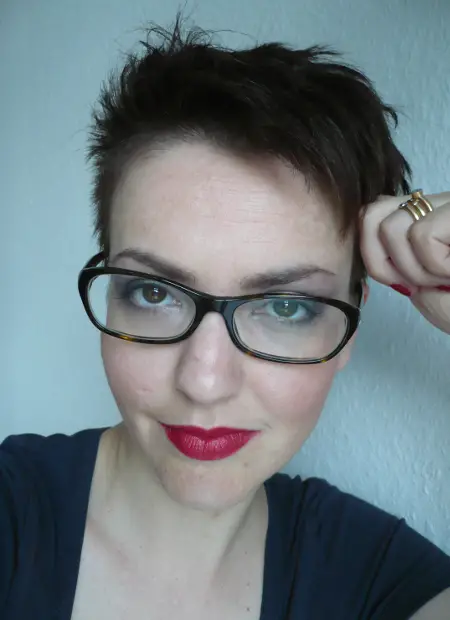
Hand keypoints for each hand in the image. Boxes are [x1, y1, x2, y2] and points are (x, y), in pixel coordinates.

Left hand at [360, 191, 449, 334]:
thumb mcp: (425, 288)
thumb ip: (395, 263)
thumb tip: (370, 238)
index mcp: (428, 219)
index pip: (372, 213)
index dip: (375, 254)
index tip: (404, 280)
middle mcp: (442, 202)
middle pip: (373, 214)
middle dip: (391, 263)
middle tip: (429, 279)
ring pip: (392, 227)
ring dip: (418, 268)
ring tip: (449, 276)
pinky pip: (422, 236)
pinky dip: (436, 266)